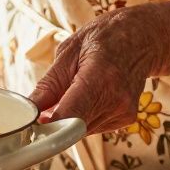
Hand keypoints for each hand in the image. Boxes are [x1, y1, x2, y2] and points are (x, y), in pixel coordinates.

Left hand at [28, 9, 166, 132]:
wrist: (140, 38)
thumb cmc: (103, 39)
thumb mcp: (68, 52)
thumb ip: (48, 85)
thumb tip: (29, 111)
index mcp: (100, 77)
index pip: (71, 116)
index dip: (49, 126)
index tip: (34, 124)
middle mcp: (116, 99)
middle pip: (74, 128)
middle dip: (54, 121)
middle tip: (46, 104)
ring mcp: (124, 112)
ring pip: (81, 131)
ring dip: (69, 119)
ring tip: (74, 91)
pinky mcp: (126, 119)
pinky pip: (93, 127)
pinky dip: (83, 117)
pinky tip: (89, 96)